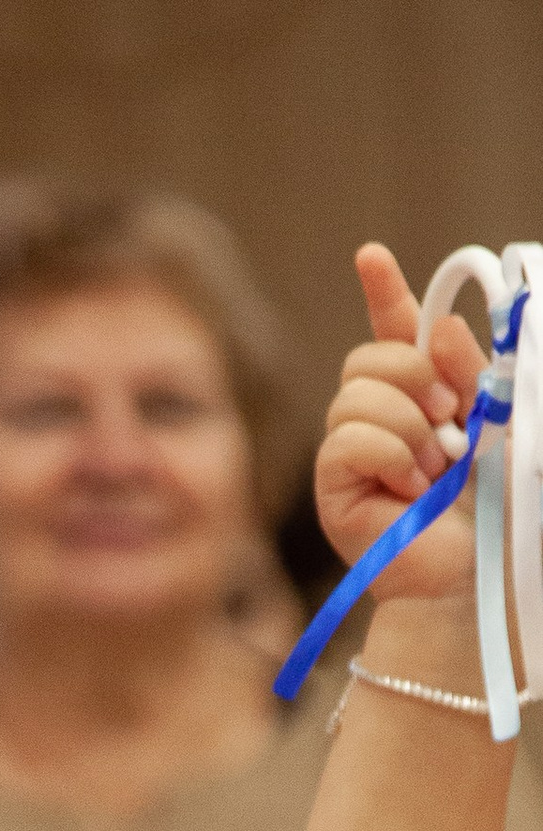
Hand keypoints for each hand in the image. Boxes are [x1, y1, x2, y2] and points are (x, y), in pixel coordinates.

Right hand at [313, 244, 489, 606]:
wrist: (475, 575)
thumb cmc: (494, 508)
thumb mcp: (498, 422)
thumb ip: (474, 371)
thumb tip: (438, 329)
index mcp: (422, 395)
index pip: (396, 331)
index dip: (382, 291)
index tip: (371, 256)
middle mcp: (379, 418)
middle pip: (370, 356)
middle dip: (416, 376)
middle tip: (453, 419)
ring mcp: (350, 452)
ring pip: (357, 395)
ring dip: (410, 427)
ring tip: (435, 470)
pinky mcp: (332, 486)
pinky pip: (346, 438)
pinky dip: (389, 456)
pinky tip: (409, 489)